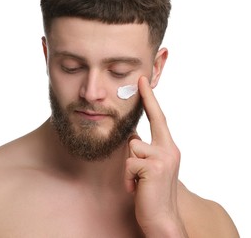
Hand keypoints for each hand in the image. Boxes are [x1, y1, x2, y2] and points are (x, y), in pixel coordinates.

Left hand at [124, 76, 187, 236]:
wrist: (161, 218)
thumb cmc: (151, 191)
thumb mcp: (150, 167)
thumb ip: (143, 149)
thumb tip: (131, 135)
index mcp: (168, 147)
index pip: (158, 118)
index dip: (150, 98)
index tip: (142, 79)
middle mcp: (169, 149)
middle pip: (143, 130)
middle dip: (139, 127)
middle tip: (141, 108)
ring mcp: (163, 157)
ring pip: (131, 148)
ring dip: (129, 168)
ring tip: (138, 182)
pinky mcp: (154, 167)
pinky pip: (129, 164)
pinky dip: (128, 178)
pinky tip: (136, 188)